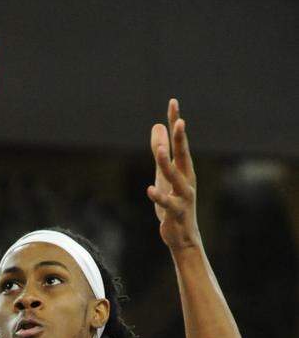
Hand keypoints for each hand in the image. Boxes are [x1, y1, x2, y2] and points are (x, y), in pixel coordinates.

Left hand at [147, 98, 201, 250]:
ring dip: (168, 163)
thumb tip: (158, 125)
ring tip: (160, 150)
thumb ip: (160, 151)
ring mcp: (183, 196)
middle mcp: (187, 179)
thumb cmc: (173, 201)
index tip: (173, 102)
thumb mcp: (163, 174)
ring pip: (176, 177)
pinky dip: (159, 196)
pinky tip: (150, 190)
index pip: (179, 141)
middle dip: (181, 139)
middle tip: (179, 121)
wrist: (182, 235)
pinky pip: (167, 202)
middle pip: (183, 155)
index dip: (175, 122)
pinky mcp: (176, 212)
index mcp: (183, 168)